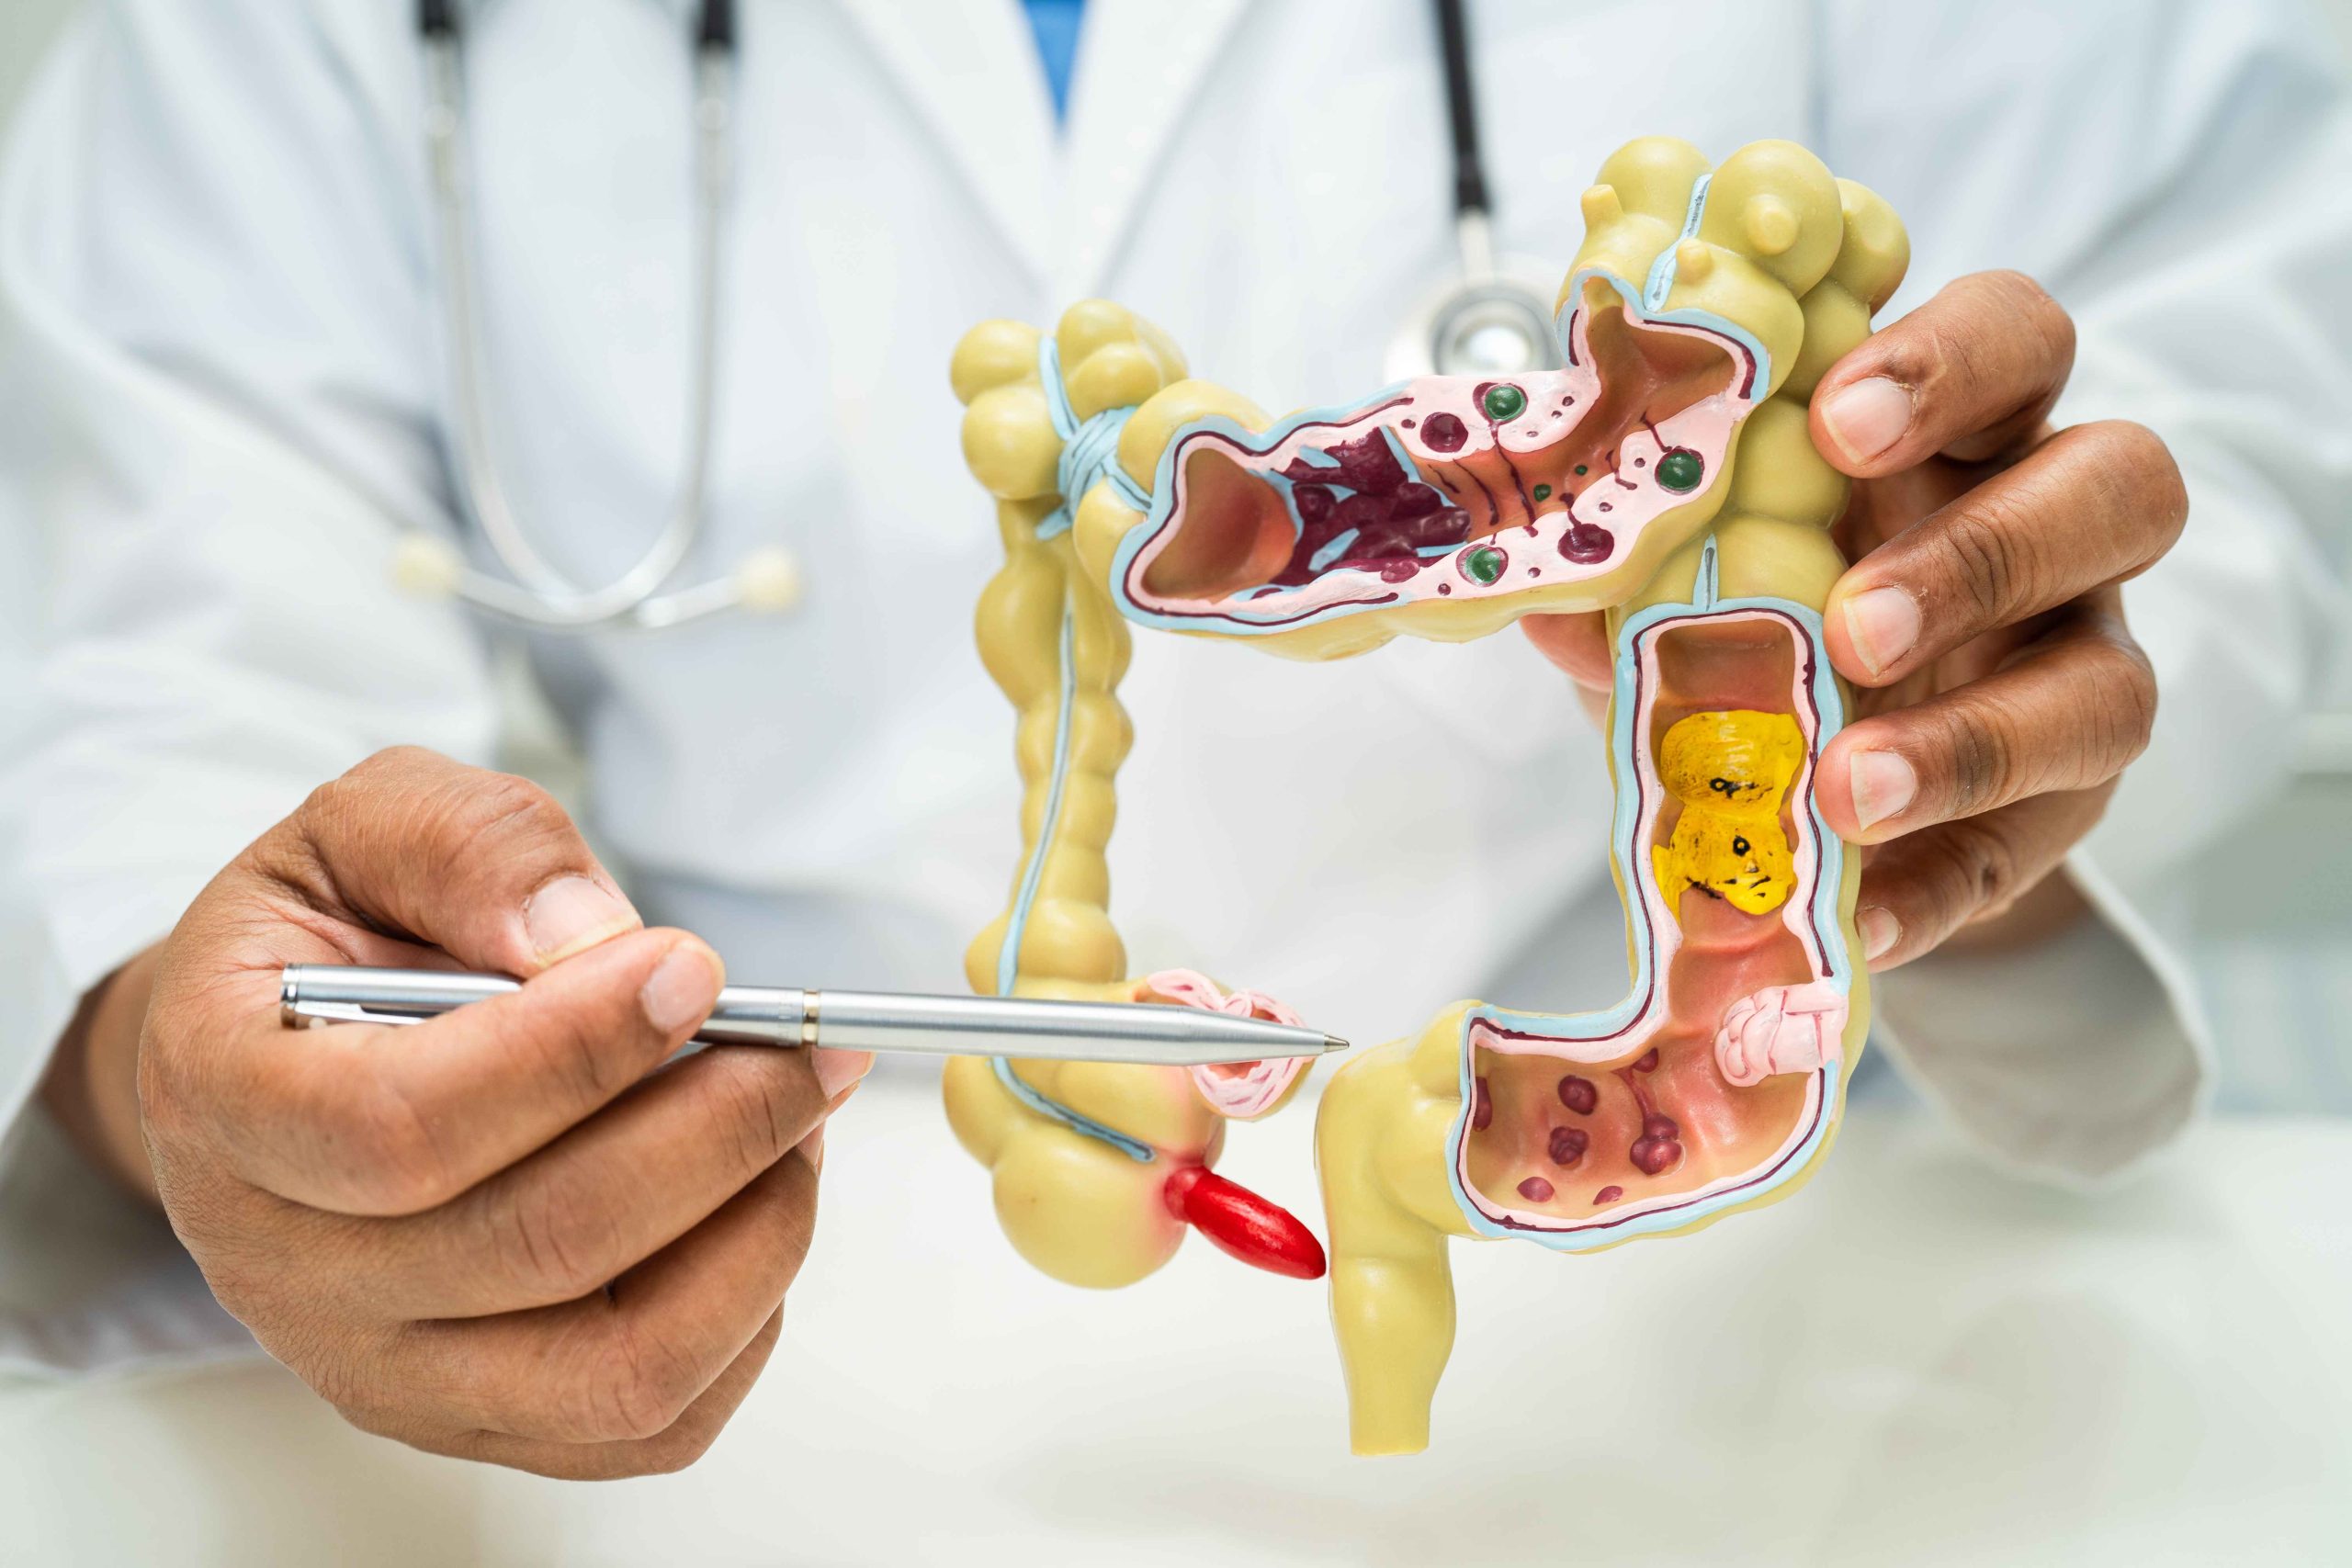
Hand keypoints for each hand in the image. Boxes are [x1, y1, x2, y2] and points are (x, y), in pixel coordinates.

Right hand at [92, 748, 868, 1475]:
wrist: (298, 1050)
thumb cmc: (339, 935)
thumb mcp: (370, 826)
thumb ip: (469, 849)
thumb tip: (588, 938)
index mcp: (224, 1101)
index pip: (402, 1127)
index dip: (572, 1053)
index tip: (692, 970)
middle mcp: (284, 1267)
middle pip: (538, 1246)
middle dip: (715, 1131)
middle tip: (804, 1046)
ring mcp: (383, 1368)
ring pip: (617, 1364)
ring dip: (753, 1231)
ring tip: (796, 1119)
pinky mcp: (482, 1420)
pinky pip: (653, 1420)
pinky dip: (748, 1310)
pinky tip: (759, 1196)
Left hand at [1525, 272, 2182, 969]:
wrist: (1823, 776)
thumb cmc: (1761, 616)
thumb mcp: (1691, 576)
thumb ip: (1635, 571)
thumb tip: (1551, 597)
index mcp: (1959, 431)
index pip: (2013, 338)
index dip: (1950, 359)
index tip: (1836, 418)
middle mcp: (2048, 532)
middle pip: (2120, 485)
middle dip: (1989, 548)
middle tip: (1856, 621)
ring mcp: (2075, 672)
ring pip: (2112, 684)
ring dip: (1976, 739)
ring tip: (1849, 785)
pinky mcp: (2061, 811)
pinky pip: (2029, 850)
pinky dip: (1935, 889)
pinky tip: (1858, 914)